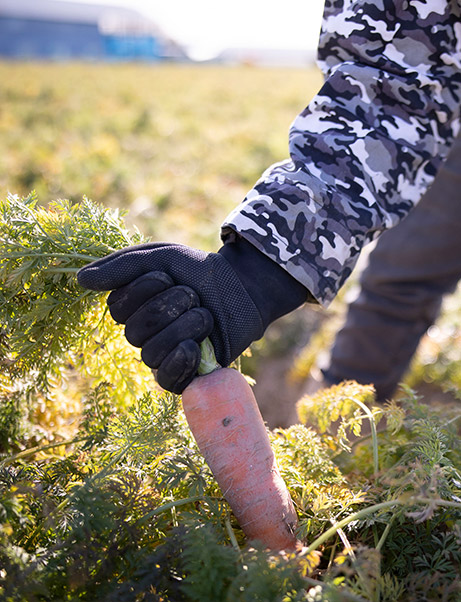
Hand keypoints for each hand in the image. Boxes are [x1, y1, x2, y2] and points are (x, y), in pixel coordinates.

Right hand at [77, 242, 264, 392]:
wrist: (243, 289)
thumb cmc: (199, 272)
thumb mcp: (162, 257)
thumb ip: (122, 266)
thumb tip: (80, 280)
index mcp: (132, 308)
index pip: (117, 309)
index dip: (144, 290)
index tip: (169, 276)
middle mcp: (142, 335)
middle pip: (136, 332)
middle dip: (170, 306)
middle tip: (194, 295)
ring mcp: (163, 356)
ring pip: (153, 353)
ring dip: (186, 327)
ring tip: (206, 315)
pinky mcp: (185, 375)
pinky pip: (167, 381)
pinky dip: (179, 363)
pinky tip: (194, 347)